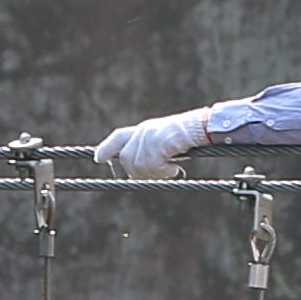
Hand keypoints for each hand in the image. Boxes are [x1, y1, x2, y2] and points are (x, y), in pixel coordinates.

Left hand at [96, 111, 213, 179]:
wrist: (202, 127)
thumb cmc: (189, 136)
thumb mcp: (165, 140)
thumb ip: (150, 149)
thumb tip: (137, 169)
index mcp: (144, 129)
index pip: (119, 137)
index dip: (106, 148)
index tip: (98, 159)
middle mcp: (143, 131)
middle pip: (126, 159)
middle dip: (138, 171)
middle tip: (160, 172)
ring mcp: (149, 137)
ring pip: (138, 166)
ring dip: (155, 173)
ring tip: (170, 168)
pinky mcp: (157, 143)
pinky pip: (151, 165)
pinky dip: (163, 171)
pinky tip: (174, 167)